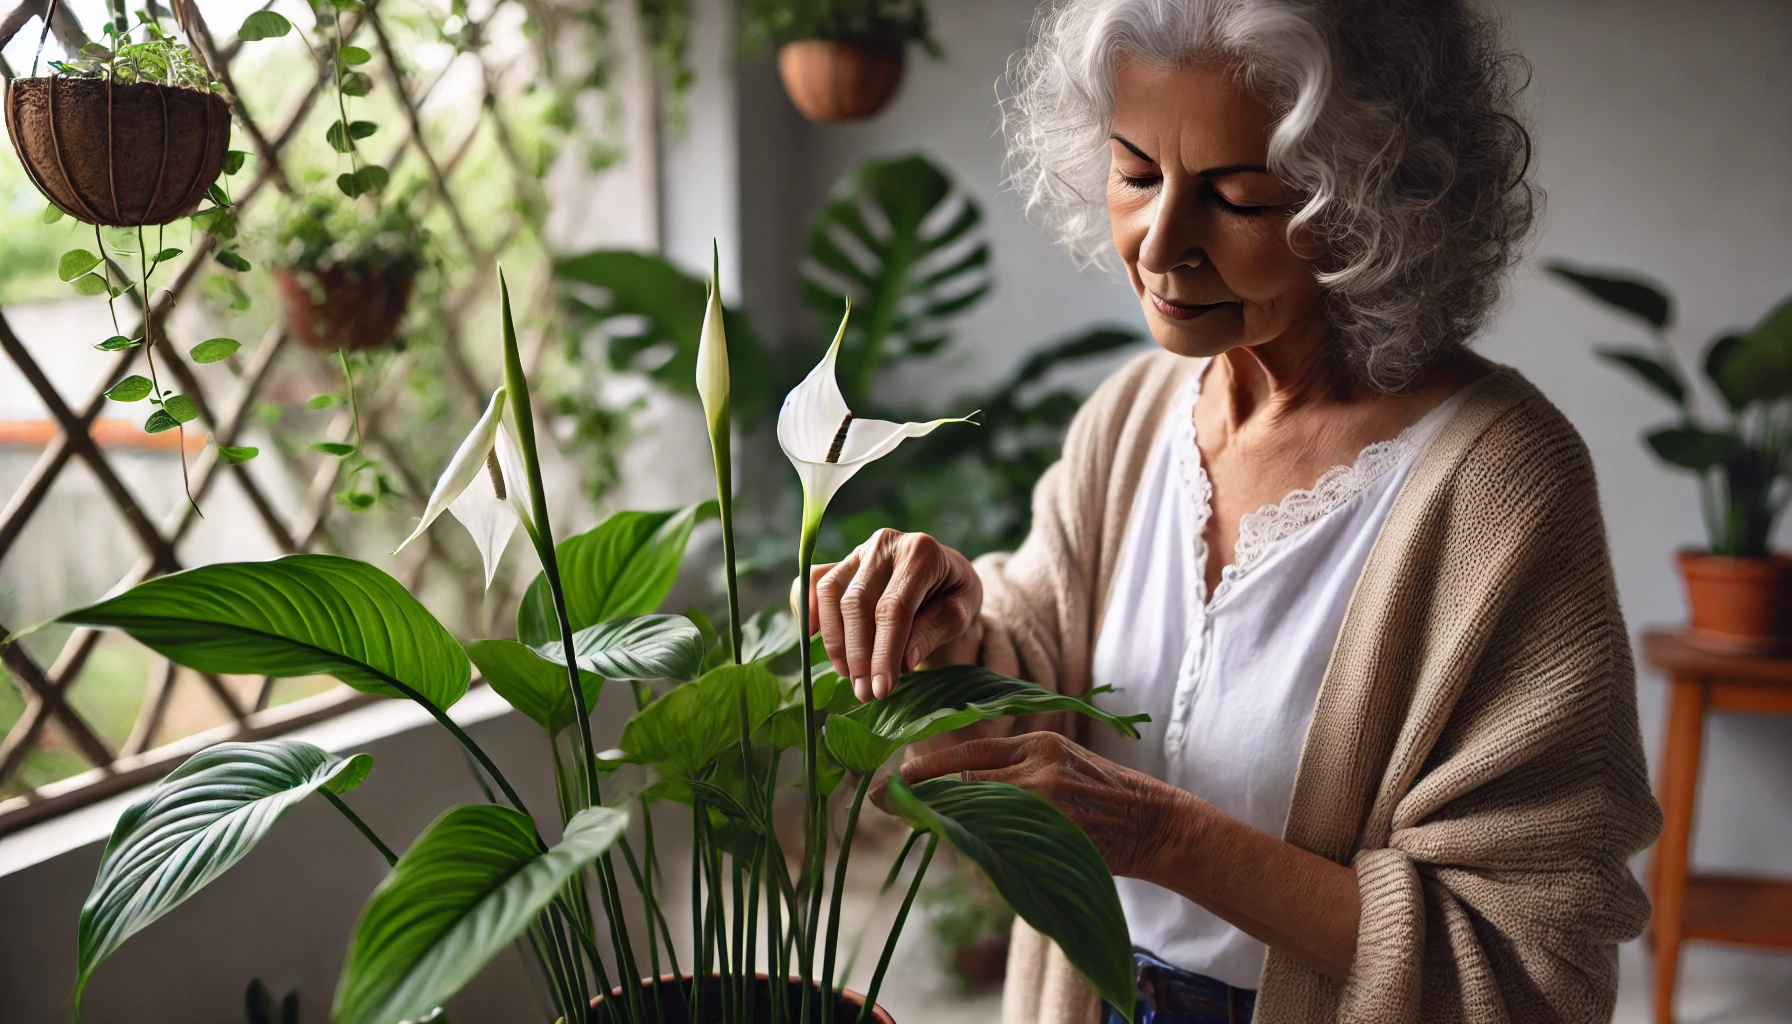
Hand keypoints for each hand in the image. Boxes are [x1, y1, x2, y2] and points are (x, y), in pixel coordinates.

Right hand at [809, 529, 982, 701]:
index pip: (894, 609)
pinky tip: (815, 638)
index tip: (881, 689)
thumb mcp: (961, 612)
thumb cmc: (954, 593)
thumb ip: (933, 631)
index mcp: (921, 553)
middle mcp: (886, 544)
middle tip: (864, 693)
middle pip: (857, 603)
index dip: (883, 652)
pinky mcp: (844, 561)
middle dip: (858, 654)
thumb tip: (902, 663)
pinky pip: (815, 582)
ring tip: (850, 676)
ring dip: (835, 641)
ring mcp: (860, 550)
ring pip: (831, 594)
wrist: (945, 571)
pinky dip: (811, 609)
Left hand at [881, 732, 1191, 879]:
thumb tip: (956, 789)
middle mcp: (1037, 763)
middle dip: (925, 797)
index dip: (928, 767)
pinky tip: (968, 854)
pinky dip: (982, 850)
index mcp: (1036, 742)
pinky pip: (1001, 841)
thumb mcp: (1060, 765)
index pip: (969, 752)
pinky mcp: (1055, 828)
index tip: (895, 780)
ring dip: (949, 825)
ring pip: (978, 812)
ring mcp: (1046, 796)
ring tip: (922, 829)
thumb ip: (1015, 772)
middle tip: (889, 806)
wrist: (1156, 821)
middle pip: (964, 781)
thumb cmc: (1103, 799)